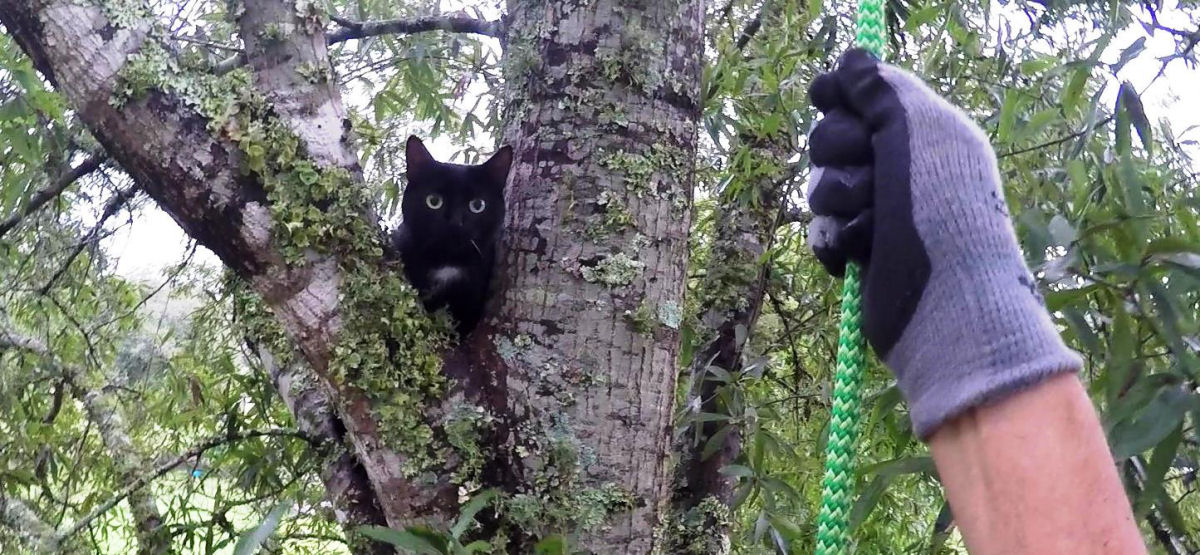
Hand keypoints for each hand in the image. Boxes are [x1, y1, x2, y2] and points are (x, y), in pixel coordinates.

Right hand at [805, 49, 1081, 438]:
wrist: (943, 300)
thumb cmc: (939, 208)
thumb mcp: (916, 132)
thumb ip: (880, 90)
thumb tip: (850, 57)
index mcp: (924, 131)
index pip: (861, 98)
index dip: (840, 99)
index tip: (825, 98)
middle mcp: (901, 168)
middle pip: (830, 140)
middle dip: (838, 156)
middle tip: (868, 172)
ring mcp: (879, 212)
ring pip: (820, 187)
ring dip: (839, 203)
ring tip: (869, 224)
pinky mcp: (860, 252)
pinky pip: (820, 231)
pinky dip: (834, 241)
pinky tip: (855, 253)